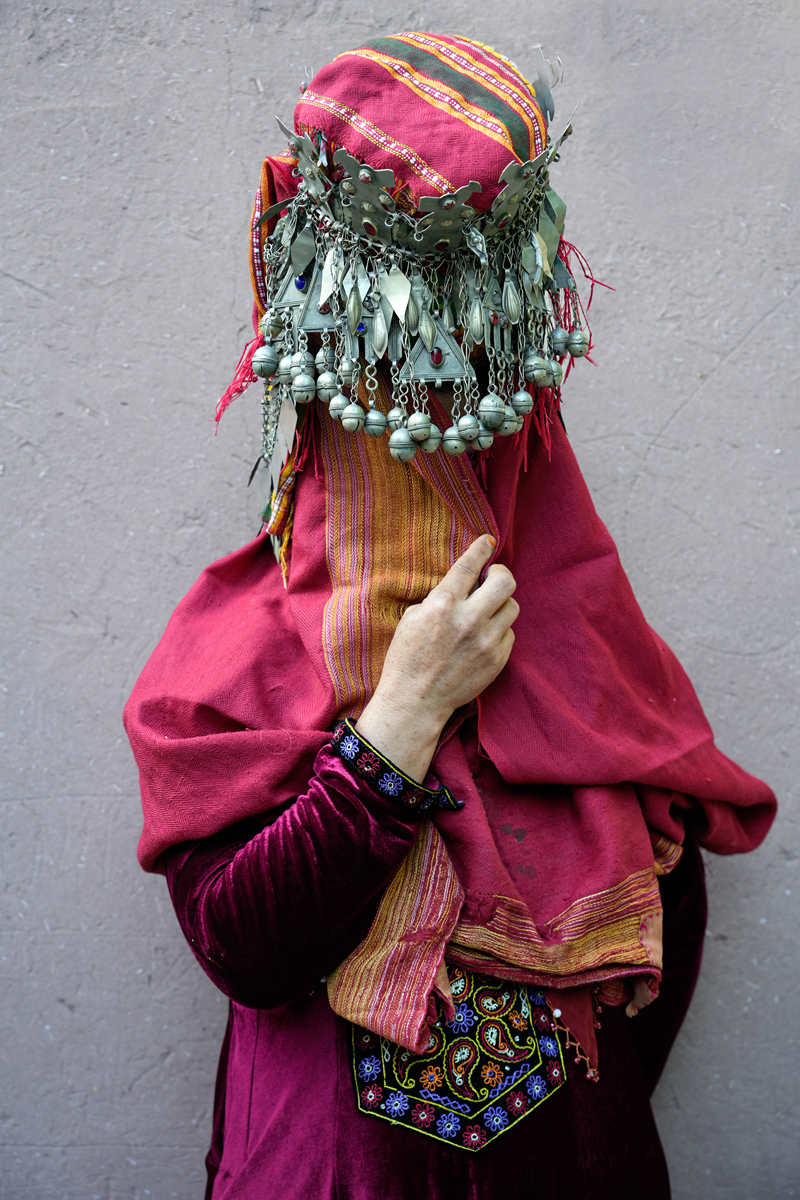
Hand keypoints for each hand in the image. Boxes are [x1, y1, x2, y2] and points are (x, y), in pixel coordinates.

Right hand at [356, 535, 517, 782]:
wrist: (415, 701)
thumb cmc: (406, 658)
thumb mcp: (412, 618)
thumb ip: (440, 596)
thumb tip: (464, 582)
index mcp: (443, 604)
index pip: (470, 565)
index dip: (482, 548)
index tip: (488, 540)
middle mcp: (468, 620)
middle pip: (506, 581)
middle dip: (500, 574)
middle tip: (492, 578)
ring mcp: (486, 641)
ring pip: (512, 607)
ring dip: (500, 604)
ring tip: (485, 611)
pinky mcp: (497, 660)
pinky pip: (509, 634)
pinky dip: (499, 631)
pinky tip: (483, 637)